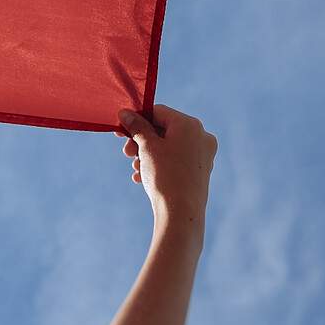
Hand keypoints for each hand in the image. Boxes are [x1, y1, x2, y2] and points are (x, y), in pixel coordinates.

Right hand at [118, 104, 216, 228]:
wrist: (181, 212)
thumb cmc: (164, 175)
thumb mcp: (147, 147)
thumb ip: (137, 126)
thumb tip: (125, 113)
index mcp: (190, 125)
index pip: (158, 112)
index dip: (137, 119)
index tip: (121, 130)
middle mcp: (201, 136)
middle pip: (164, 129)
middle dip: (142, 141)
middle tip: (127, 153)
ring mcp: (203, 154)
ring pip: (168, 146)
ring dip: (148, 154)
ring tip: (136, 168)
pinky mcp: (200, 170)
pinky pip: (175, 159)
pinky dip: (159, 163)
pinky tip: (143, 176)